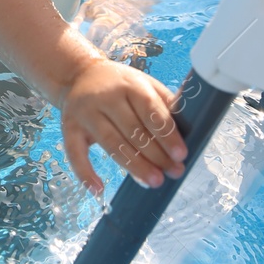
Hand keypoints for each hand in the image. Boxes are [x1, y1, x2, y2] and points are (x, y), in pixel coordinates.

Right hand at [59, 59, 185, 195]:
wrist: (78, 73)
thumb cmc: (121, 84)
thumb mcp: (145, 84)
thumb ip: (166, 103)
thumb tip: (194, 126)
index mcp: (130, 85)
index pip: (151, 111)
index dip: (167, 134)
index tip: (181, 154)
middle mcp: (106, 97)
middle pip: (133, 130)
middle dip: (155, 155)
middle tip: (172, 173)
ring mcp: (85, 112)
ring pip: (111, 143)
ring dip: (133, 166)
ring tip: (153, 182)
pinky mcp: (69, 126)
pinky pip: (74, 152)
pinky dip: (84, 172)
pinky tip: (98, 190)